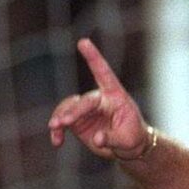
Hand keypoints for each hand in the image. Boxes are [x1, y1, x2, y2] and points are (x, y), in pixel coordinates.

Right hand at [47, 38, 148, 159]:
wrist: (128, 146)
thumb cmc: (132, 137)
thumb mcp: (128, 140)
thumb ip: (112, 138)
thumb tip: (97, 139)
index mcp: (116, 96)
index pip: (104, 74)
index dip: (93, 57)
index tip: (83, 42)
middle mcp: (99, 99)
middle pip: (84, 101)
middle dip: (74, 110)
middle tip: (64, 122)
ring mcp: (86, 109)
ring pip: (68, 108)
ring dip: (60, 117)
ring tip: (55, 129)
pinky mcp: (77, 120)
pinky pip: (62, 121)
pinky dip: (58, 131)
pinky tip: (57, 142)